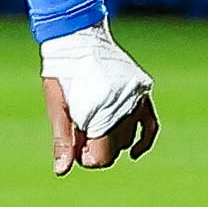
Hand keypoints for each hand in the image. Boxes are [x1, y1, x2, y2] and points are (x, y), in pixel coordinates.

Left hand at [40, 24, 159, 172]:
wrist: (77, 36)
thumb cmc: (62, 73)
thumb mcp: (57, 107)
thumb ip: (62, 139)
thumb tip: (62, 171)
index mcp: (102, 112)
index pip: (103, 156)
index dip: (86, 158)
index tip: (74, 147)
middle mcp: (124, 106)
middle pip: (115, 148)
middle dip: (97, 149)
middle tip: (80, 138)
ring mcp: (136, 98)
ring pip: (129, 136)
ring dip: (113, 139)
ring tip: (93, 127)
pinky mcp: (142, 92)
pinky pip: (150, 124)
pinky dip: (144, 140)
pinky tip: (135, 154)